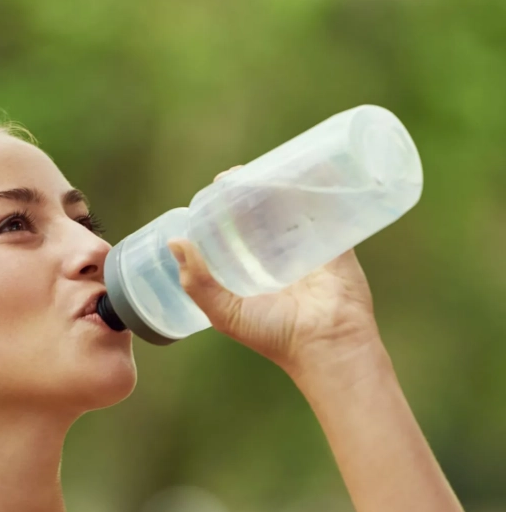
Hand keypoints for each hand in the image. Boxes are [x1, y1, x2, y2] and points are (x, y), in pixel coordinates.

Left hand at [168, 166, 381, 379]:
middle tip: (240, 173)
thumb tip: (175, 242)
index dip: (226, 208)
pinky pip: (330, 209)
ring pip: (294, 206)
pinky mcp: (336, 242)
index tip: (217, 188)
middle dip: (252, 190)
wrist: (326, 345)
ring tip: (269, 166)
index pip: (236, 229)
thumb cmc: (274, 335)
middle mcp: (279, 256)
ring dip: (282, 184)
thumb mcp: (225, 312)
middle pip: (264, 213)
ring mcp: (308, 247)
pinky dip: (322, 187)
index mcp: (253, 271)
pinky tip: (310, 167)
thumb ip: (197, 283)